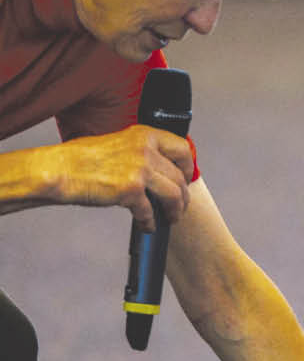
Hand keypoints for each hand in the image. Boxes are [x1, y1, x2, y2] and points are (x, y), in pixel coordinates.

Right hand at [49, 127, 195, 229]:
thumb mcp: (118, 143)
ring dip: (175, 211)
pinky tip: (146, 225)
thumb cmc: (81, 158)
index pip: (183, 149)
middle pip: (180, 177)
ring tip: (170, 218)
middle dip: (183, 196)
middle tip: (180, 206)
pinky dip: (150, 222)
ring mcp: (140, 170)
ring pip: (174, 196)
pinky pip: (150, 212)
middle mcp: (145, 150)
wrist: (59, 170)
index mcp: (144, 135)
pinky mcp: (131, 191)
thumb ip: (142, 151)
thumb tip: (160, 167)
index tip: (186, 178)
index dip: (188, 167)